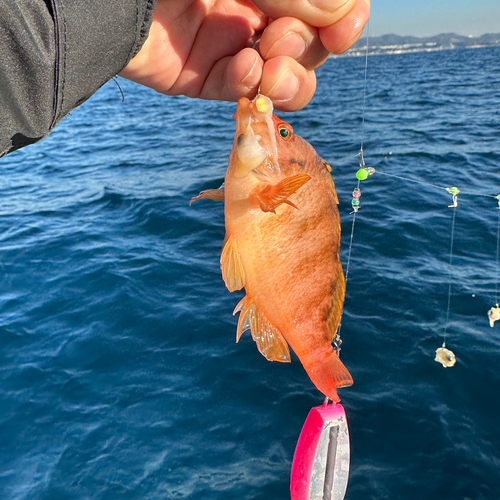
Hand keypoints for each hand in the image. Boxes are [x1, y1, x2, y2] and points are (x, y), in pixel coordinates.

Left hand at [119, 0, 369, 110]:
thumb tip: (348, 15)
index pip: (327, 3)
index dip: (344, 18)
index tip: (344, 30)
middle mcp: (253, 4)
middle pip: (309, 41)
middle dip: (306, 47)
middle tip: (278, 39)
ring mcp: (227, 41)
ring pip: (281, 76)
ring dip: (288, 78)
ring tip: (268, 69)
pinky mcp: (200, 74)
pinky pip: (239, 90)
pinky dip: (248, 86)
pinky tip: (240, 70)